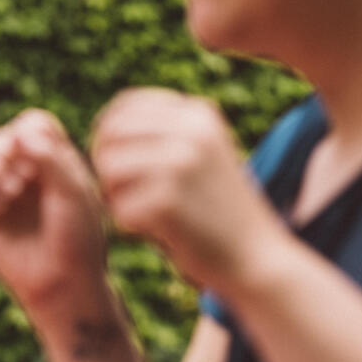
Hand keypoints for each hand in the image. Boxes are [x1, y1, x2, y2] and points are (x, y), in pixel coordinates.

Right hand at [0, 109, 110, 314]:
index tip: (36, 152)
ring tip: (7, 190)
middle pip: (1, 137)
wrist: (64, 286)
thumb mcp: (74, 193)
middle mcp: (27, 175)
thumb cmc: (79, 239)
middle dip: (6, 150)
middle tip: (21, 180)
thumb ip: (49, 157)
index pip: (32, 124)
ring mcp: (3, 195)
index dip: (28, 130)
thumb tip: (17, 132)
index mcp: (55, 163)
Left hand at [90, 88, 283, 289]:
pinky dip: (130, 225)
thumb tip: (105, 125)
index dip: (108, 134)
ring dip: (115, 196)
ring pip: (110, 169)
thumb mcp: (202, 154)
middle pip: (111, 134)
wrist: (257, 256)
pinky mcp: (169, 200)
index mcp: (198, 114)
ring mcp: (181, 163)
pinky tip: (155, 233)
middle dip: (106, 165)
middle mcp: (191, 130)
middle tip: (121, 194)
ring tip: (140, 213)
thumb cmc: (219, 209)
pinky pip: (120, 208)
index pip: (126, 105)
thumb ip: (164, 133)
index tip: (115, 162)